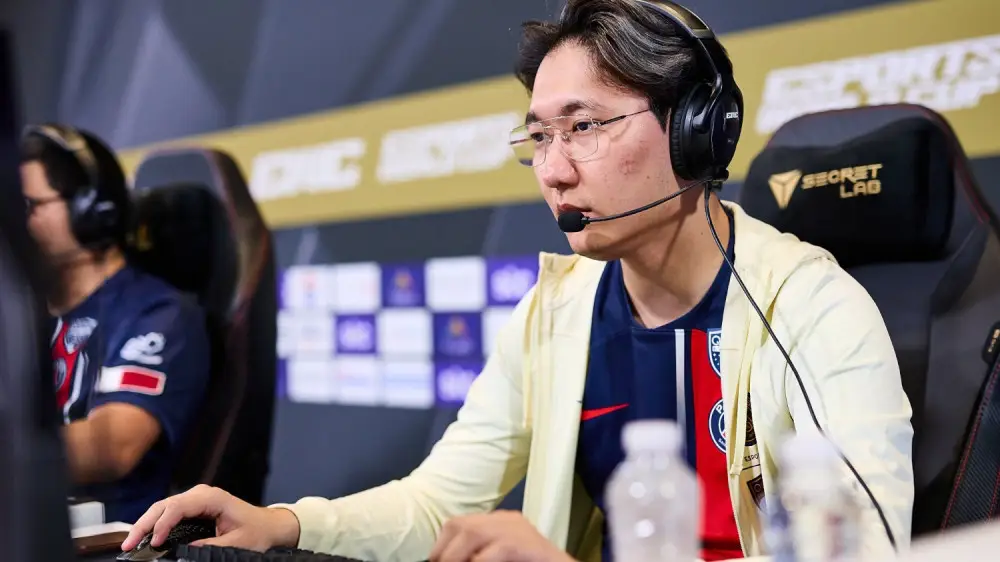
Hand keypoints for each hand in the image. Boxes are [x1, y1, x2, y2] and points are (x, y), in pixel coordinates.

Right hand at [120, 484, 299, 552]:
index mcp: (213, 498)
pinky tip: (144, 536)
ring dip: (145, 523)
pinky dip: (154, 523)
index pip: (178, 507)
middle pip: (164, 505)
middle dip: (144, 524)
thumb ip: (211, 546)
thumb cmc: (257, 531)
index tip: (153, 542)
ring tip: (130, 542)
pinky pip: (168, 512)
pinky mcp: (193, 507)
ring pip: (162, 507)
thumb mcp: (238, 543)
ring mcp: (196, 499)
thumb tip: (185, 550)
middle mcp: (201, 494)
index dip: (162, 524)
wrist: (269, 525)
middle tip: (128, 544)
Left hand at [429, 510, 573, 561]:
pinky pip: (494, 551)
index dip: (441, 546)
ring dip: (455, 557)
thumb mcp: (499, 558)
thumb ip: (479, 556)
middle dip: (445, 551)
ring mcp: (519, 530)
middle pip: (461, 525)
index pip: (459, 524)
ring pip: (473, 533)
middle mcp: (508, 520)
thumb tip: (444, 559)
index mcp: (501, 523)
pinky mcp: (527, 545)